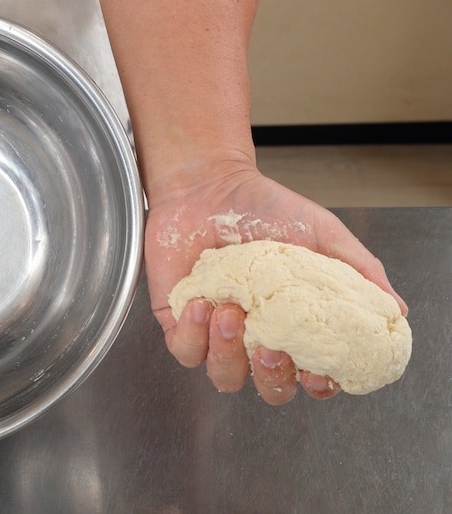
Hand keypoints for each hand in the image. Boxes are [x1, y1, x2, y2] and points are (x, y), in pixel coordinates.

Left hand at [145, 157, 407, 404]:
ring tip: (230, 311)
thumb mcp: (321, 233)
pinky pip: (185, 350)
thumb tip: (394, 308)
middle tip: (270, 346)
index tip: (317, 370)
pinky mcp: (180, 322)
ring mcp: (216, 332)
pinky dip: (193, 334)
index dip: (317, 383)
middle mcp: (256, 336)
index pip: (311, 375)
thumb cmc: (264, 207)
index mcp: (292, 325)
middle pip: (270, 388)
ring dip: (228, 353)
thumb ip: (357, 270)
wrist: (209, 184)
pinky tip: (200, 304)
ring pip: (225, 376)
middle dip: (272, 376)